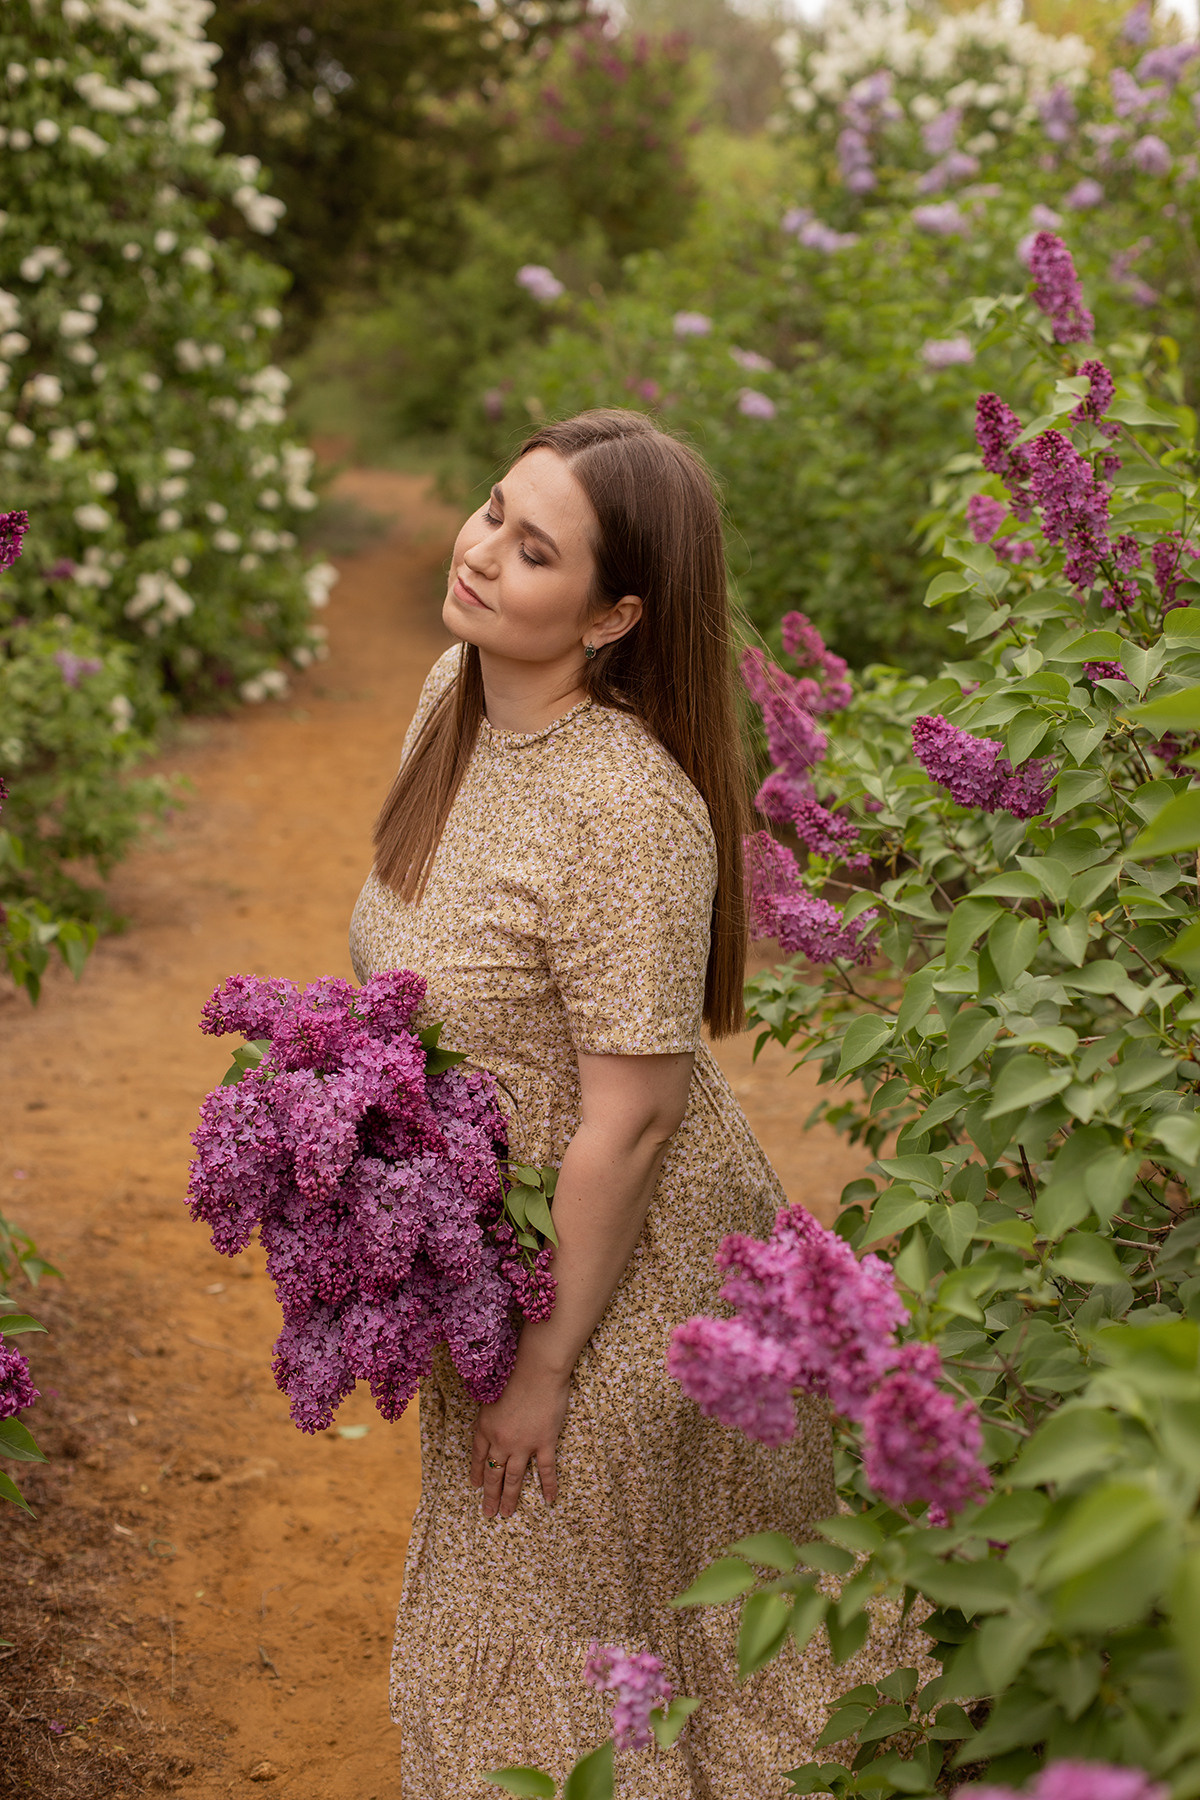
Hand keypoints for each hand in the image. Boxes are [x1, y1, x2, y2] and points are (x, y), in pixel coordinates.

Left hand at [471, 1367, 569, 1518]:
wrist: (535, 1371)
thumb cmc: (512, 1375)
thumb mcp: (490, 1394)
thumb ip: (488, 1414)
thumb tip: (490, 1425)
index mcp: (485, 1428)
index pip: (479, 1456)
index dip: (477, 1472)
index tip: (475, 1486)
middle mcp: (501, 1441)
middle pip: (494, 1473)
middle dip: (490, 1494)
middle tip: (488, 1512)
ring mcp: (523, 1445)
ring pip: (514, 1477)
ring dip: (509, 1497)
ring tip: (506, 1513)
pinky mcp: (544, 1442)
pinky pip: (545, 1469)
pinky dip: (548, 1485)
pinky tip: (548, 1500)